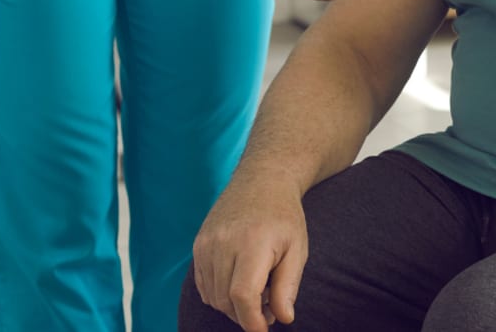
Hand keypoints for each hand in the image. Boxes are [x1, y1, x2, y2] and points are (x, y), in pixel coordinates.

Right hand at [192, 172, 307, 330]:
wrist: (262, 179)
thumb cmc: (284, 216)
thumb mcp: (297, 248)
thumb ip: (288, 286)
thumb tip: (283, 319)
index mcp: (252, 242)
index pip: (243, 295)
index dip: (252, 321)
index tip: (264, 330)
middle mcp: (224, 242)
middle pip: (226, 300)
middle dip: (247, 314)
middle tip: (270, 303)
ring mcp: (207, 242)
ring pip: (213, 296)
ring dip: (233, 305)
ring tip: (258, 287)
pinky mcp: (198, 244)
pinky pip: (204, 285)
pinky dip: (219, 293)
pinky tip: (240, 279)